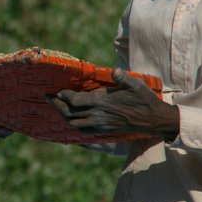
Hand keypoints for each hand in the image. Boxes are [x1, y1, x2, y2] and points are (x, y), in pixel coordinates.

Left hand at [48, 68, 178, 139]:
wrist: (154, 120)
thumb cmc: (144, 99)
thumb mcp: (136, 84)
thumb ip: (123, 78)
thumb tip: (114, 70)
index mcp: (102, 102)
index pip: (75, 100)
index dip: (63, 96)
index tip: (56, 91)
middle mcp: (98, 114)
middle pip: (70, 113)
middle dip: (56, 105)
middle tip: (47, 97)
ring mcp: (101, 124)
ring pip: (74, 123)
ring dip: (63, 116)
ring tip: (57, 107)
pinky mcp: (104, 130)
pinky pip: (84, 130)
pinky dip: (74, 125)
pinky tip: (72, 119)